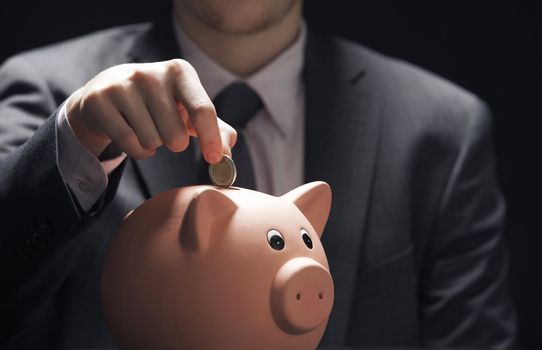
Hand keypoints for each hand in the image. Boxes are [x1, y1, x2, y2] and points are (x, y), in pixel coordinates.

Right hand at [66, 59, 235, 162]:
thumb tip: (228, 153)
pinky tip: (132, 134)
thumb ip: (215, 129)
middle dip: (174, 142)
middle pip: (176, 136)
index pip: (202, 110)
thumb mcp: (189, 110)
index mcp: (179, 71)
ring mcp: (122, 85)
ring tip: (145, 126)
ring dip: (153, 145)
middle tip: (164, 128)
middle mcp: (151, 74)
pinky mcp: (99, 100)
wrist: (108, 93)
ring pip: (152, 142)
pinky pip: (130, 145)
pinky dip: (137, 151)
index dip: (211, 139)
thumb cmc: (159, 105)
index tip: (215, 159)